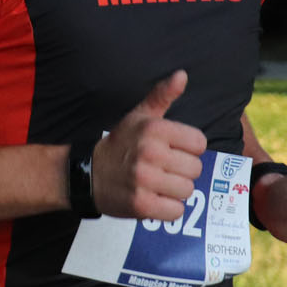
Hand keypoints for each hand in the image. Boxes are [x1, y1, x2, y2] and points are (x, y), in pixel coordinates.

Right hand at [92, 70, 207, 221]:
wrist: (87, 174)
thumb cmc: (120, 145)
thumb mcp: (139, 116)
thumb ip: (162, 95)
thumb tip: (182, 75)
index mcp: (155, 129)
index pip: (199, 143)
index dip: (188, 149)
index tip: (172, 151)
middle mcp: (150, 153)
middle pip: (195, 169)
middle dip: (182, 172)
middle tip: (163, 170)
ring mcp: (145, 180)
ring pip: (187, 190)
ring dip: (175, 191)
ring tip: (158, 184)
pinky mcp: (141, 204)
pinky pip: (175, 211)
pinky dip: (168, 209)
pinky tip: (155, 199)